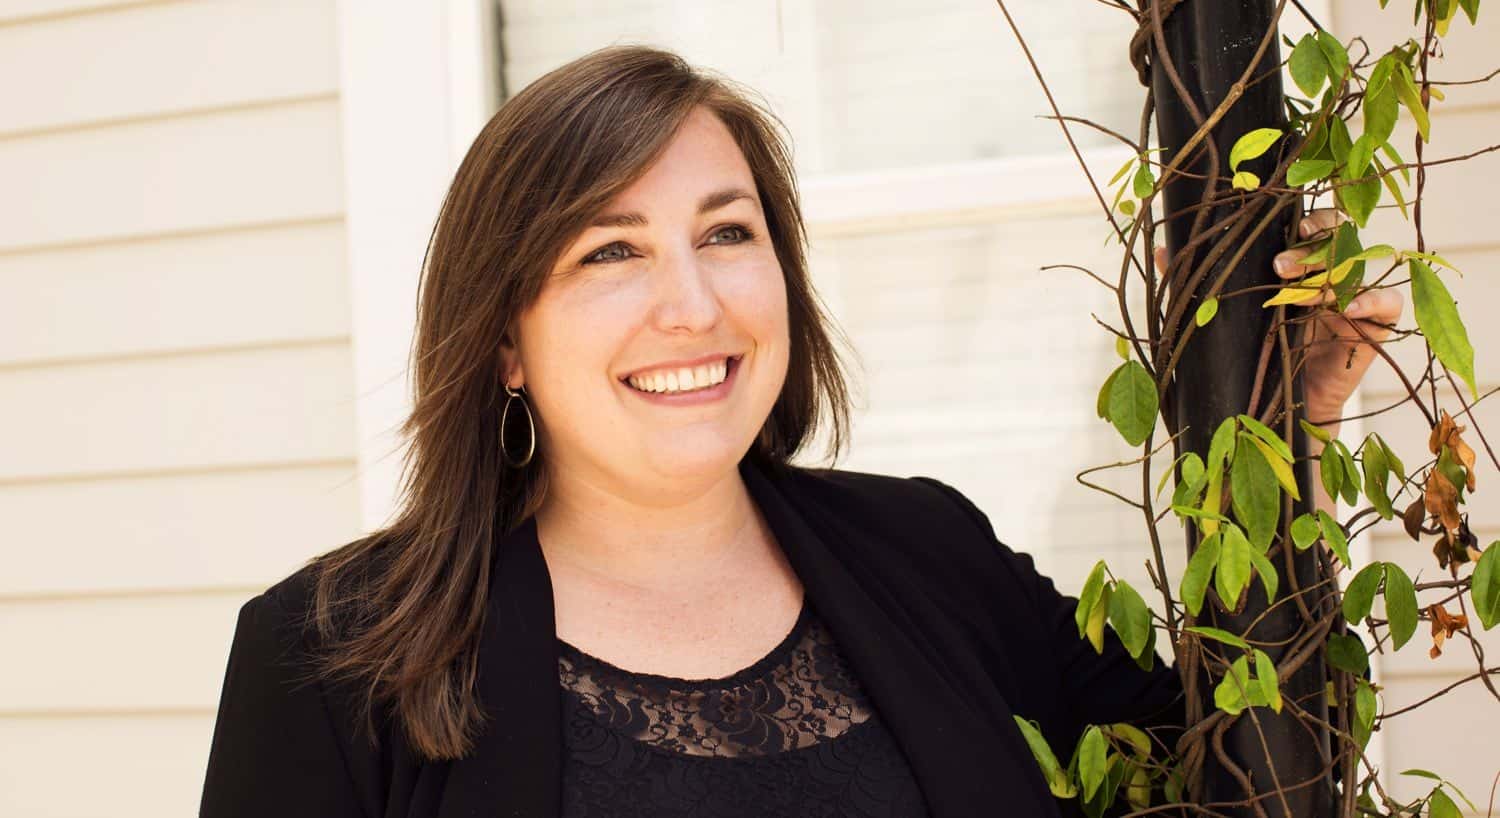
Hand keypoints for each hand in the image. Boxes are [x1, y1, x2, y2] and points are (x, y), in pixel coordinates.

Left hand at [1151, 209, 1405, 428]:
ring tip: (1298, 294)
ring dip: (1330, 275)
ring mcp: (1355, 296)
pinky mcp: (1374, 327)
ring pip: (1359, 266)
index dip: (1303, 220)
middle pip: (1337, 238)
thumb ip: (1203, 282)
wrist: (1279, 408)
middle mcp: (1330, 273)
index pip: (1311, 225)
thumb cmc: (1256, 353)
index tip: (1281, 230)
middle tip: (1278, 266)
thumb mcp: (1229, 316)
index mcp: (1300, 263)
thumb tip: (1163, 251)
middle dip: (1310, 247)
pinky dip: (1374, 300)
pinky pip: (1389, 302)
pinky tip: (1349, 308)